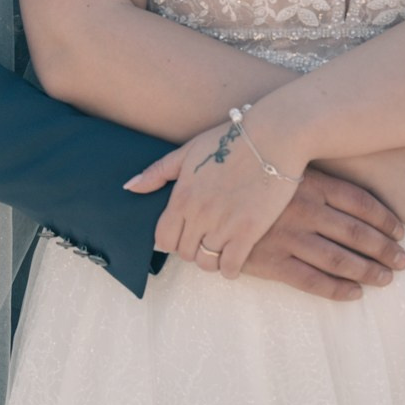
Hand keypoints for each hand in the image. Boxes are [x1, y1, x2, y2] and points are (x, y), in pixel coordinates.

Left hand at [125, 115, 302, 278]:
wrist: (273, 136)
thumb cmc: (230, 140)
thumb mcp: (188, 151)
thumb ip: (158, 172)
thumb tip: (130, 187)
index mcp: (182, 196)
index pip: (163, 239)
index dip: (171, 241)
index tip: (183, 234)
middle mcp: (199, 214)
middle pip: (184, 253)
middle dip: (192, 249)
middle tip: (205, 239)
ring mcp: (224, 224)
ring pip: (206, 263)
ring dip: (211, 259)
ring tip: (220, 247)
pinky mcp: (249, 231)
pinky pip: (231, 267)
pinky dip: (230, 268)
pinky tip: (235, 257)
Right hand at [241, 169, 404, 300]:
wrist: (203, 199)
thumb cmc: (246, 176)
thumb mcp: (281, 164)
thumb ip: (313, 174)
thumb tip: (347, 185)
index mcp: (309, 183)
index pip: (359, 201)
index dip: (384, 219)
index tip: (400, 232)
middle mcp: (303, 210)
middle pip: (356, 233)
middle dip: (384, 249)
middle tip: (403, 261)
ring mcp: (288, 237)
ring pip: (340, 259)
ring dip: (368, 271)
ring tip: (386, 278)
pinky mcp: (272, 262)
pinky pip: (313, 281)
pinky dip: (338, 289)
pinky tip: (355, 293)